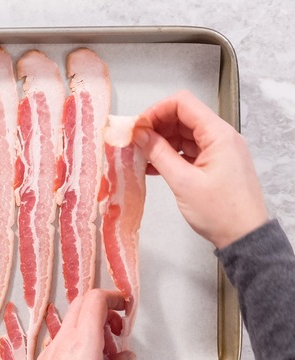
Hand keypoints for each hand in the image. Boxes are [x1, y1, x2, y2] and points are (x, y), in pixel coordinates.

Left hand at [27, 289, 135, 359]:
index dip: (113, 296)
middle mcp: (64, 339)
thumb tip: (125, 358)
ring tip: (105, 353)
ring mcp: (51, 348)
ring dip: (91, 327)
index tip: (124, 304)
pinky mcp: (45, 359)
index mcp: (83, 341)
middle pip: (81, 304)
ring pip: (72, 322)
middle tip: (116, 329)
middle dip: (103, 310)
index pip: (95, 299)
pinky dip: (78, 340)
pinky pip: (63, 339)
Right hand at [131, 90, 267, 248]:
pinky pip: (188, 150)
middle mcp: (220, 137)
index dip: (156, 110)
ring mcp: (218, 150)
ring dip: (160, 142)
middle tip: (133, 143)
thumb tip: (138, 134)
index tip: (136, 128)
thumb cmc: (220, 211)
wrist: (245, 237)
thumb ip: (158, 153)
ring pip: (183, 134)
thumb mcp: (183, 182)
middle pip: (182, 117)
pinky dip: (169, 155)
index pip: (183, 103)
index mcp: (218, 134)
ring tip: (139, 157)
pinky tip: (152, 167)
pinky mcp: (214, 163)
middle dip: (155, 126)